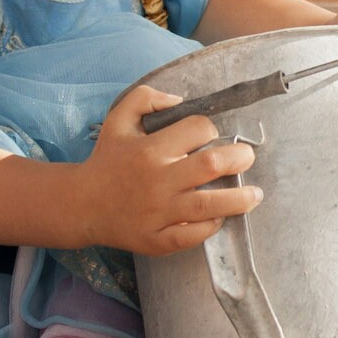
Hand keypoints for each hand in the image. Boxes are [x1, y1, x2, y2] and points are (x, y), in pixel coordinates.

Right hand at [74, 85, 261, 253]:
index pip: (197, 129)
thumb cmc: (108, 160)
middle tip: (247, 159)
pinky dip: (209, 228)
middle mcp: (157, 180)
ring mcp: (157, 212)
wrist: (82, 204)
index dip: (210, 129)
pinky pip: (190, 236)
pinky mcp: (156, 239)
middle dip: (239, 158)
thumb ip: (145, 98)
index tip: (211, 136)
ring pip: (208, 206)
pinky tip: (218, 219)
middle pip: (211, 164)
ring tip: (255, 195)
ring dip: (239, 199)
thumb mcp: (118, 120)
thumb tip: (179, 99)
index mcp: (150, 148)